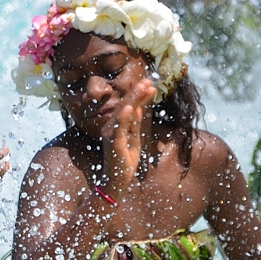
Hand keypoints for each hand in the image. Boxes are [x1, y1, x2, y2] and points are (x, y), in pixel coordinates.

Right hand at [100, 78, 156, 197]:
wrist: (117, 180)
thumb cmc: (125, 160)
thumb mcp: (134, 138)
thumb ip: (134, 124)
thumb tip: (138, 107)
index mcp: (117, 125)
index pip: (128, 106)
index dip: (139, 95)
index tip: (149, 84)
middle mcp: (111, 127)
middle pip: (125, 105)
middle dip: (136, 92)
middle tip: (148, 80)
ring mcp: (111, 134)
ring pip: (122, 113)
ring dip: (132, 99)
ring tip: (141, 87)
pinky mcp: (113, 143)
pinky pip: (118, 129)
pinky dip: (123, 118)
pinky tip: (128, 108)